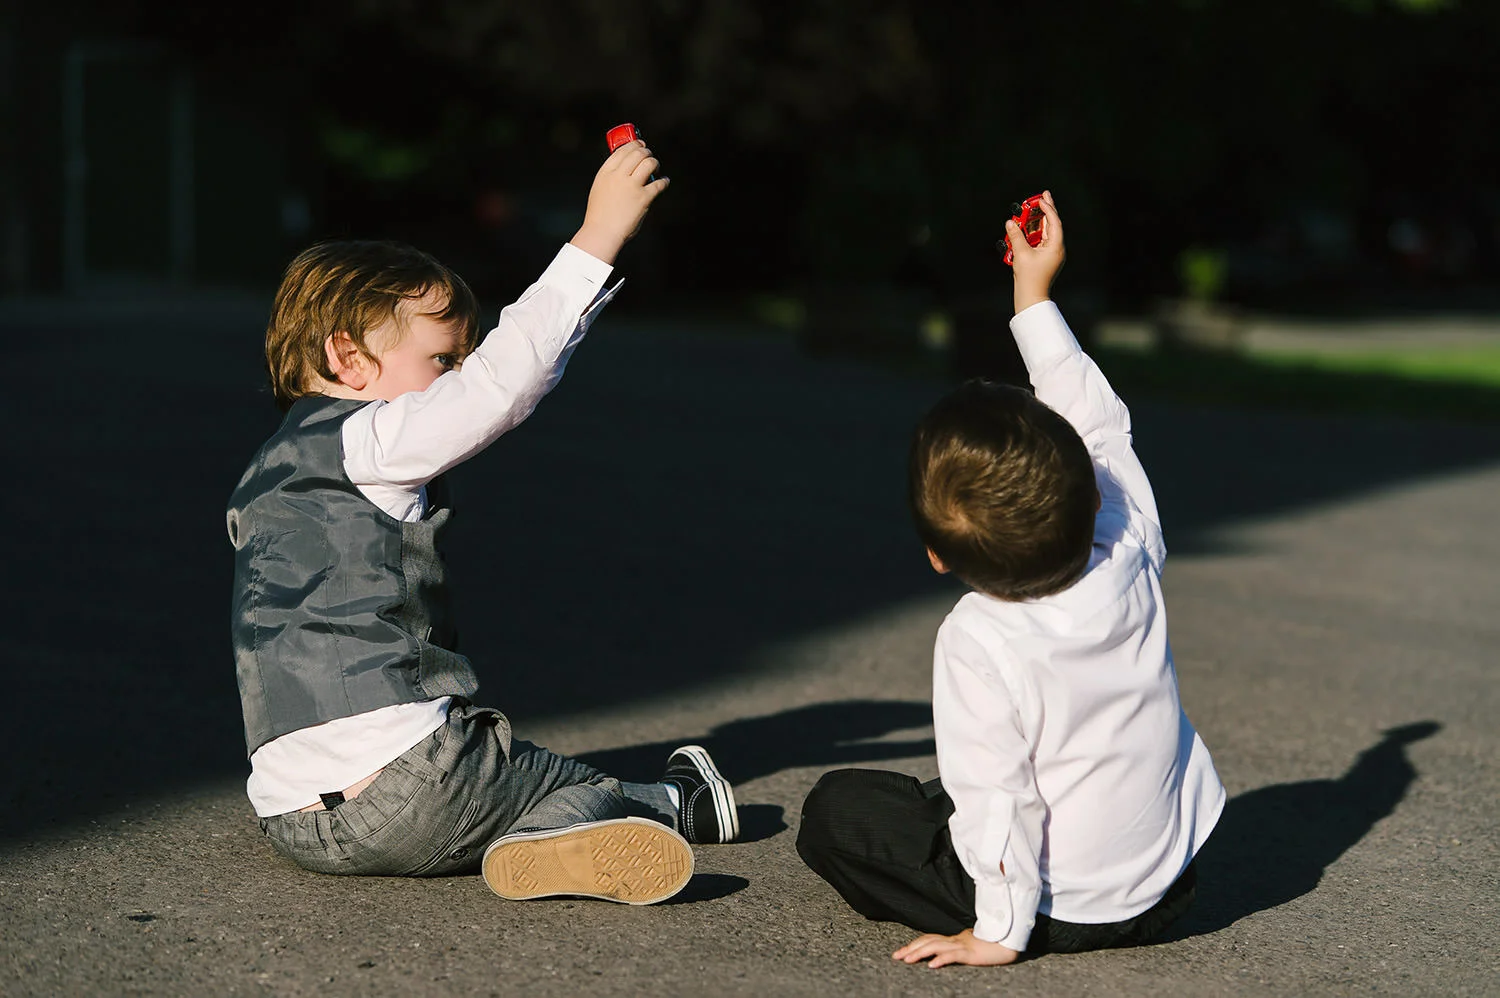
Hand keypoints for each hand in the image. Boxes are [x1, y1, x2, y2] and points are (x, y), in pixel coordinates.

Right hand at [569, 140, 669, 264]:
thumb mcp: (600, 189)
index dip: (634, 144)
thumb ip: (611, 177)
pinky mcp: (643, 198)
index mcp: (605, 172)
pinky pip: (659, 184)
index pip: (622, 150)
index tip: (640, 144)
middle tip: (650, 157)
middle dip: (646, 152)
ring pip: (649, 163)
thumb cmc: (600, 214)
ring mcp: (631, 186)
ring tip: (656, 168)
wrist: (602, 232)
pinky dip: (664, 181)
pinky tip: (665, 181)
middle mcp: (618, 176)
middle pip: (637, 153)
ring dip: (655, 163)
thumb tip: (628, 169)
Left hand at [892, 928, 1019, 968]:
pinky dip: (941, 959)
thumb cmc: (992, 945)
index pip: (929, 939)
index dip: (914, 944)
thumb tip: (944, 955)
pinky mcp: (971, 953)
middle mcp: (955, 940)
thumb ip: (957, 949)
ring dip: (919, 953)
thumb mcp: (970, 947)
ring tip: (907, 960)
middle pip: (928, 941)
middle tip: (896, 956)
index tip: (901, 952)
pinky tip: (932, 966)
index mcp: (954, 939)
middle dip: (910, 948)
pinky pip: (953, 955)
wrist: (1009, 942)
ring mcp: (963, 945)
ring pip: (936, 946)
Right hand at [1007, 189, 1064, 313]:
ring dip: (1039, 221)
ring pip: (1047, 232)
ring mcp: (1052, 254)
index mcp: (1056, 247)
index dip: (1048, 209)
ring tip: (1032, 209)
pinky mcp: (1045, 258)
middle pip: (1052, 225)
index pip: (1054, 222)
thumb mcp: (1020, 254)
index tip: (1041, 199)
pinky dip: (1035, 232)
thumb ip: (1016, 236)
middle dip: (1046, 210)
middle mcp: (1057, 249)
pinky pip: (1042, 240)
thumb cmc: (1029, 279)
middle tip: (1043, 196)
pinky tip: (1028, 226)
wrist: (1031, 297)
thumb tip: (1010, 222)